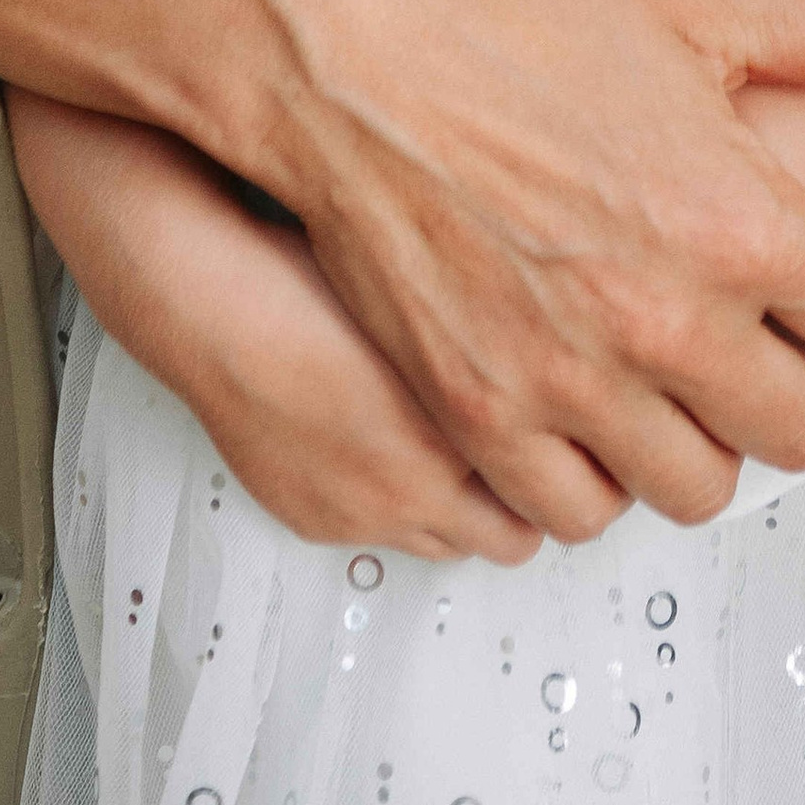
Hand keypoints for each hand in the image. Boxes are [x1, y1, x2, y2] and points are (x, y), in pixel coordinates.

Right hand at [14, 95, 544, 563]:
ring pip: (460, 540)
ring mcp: (365, 511)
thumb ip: (517, 313)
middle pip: (522, 529)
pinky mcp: (318, 518)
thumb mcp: (445, 269)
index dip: (591, 450)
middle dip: (541, 491)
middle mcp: (419, 487)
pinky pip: (390, 534)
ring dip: (476, 503)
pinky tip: (400, 442)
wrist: (205, 295)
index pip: (574, 483)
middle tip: (547, 439)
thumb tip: (580, 319)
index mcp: (463, 425)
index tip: (598, 418)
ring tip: (477, 442)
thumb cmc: (306, 264)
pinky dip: (409, 502)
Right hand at [235, 0, 804, 542]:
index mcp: (737, 219)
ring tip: (678, 359)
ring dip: (706, 434)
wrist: (341, 49)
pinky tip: (591, 394)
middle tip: (767, 320)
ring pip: (700, 486)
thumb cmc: (504, 14)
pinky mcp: (480, 414)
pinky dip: (600, 470)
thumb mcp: (695, 1)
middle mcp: (664, 320)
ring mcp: (569, 381)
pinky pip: (580, 509)